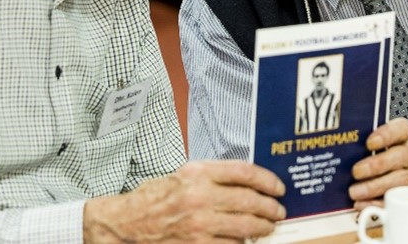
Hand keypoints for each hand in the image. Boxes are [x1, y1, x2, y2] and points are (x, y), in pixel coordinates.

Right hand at [82, 161, 285, 242]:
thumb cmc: (157, 196)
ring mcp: (199, 223)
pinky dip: (243, 243)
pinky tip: (246, 240)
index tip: (278, 187)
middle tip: (278, 210)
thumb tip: (250, 182)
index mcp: (198, 172)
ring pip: (245, 226)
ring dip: (263, 227)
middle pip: (249, 200)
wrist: (129, 221)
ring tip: (268, 226)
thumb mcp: (185, 174)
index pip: (245, 172)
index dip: (267, 180)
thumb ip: (215, 175)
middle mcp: (199, 195)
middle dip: (270, 207)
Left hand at [349, 118, 407, 209]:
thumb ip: (355, 140)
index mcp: (399, 136)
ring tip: (354, 192)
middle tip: (356, 171)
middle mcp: (405, 154)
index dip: (387, 134)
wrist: (380, 170)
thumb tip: (332, 141)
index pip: (401, 129)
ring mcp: (406, 174)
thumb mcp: (363, 141)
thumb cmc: (366, 152)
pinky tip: (360, 204)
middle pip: (401, 156)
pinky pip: (393, 201)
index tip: (369, 143)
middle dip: (377, 164)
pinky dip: (375, 204)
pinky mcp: (400, 195)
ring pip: (400, 180)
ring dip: (375, 187)